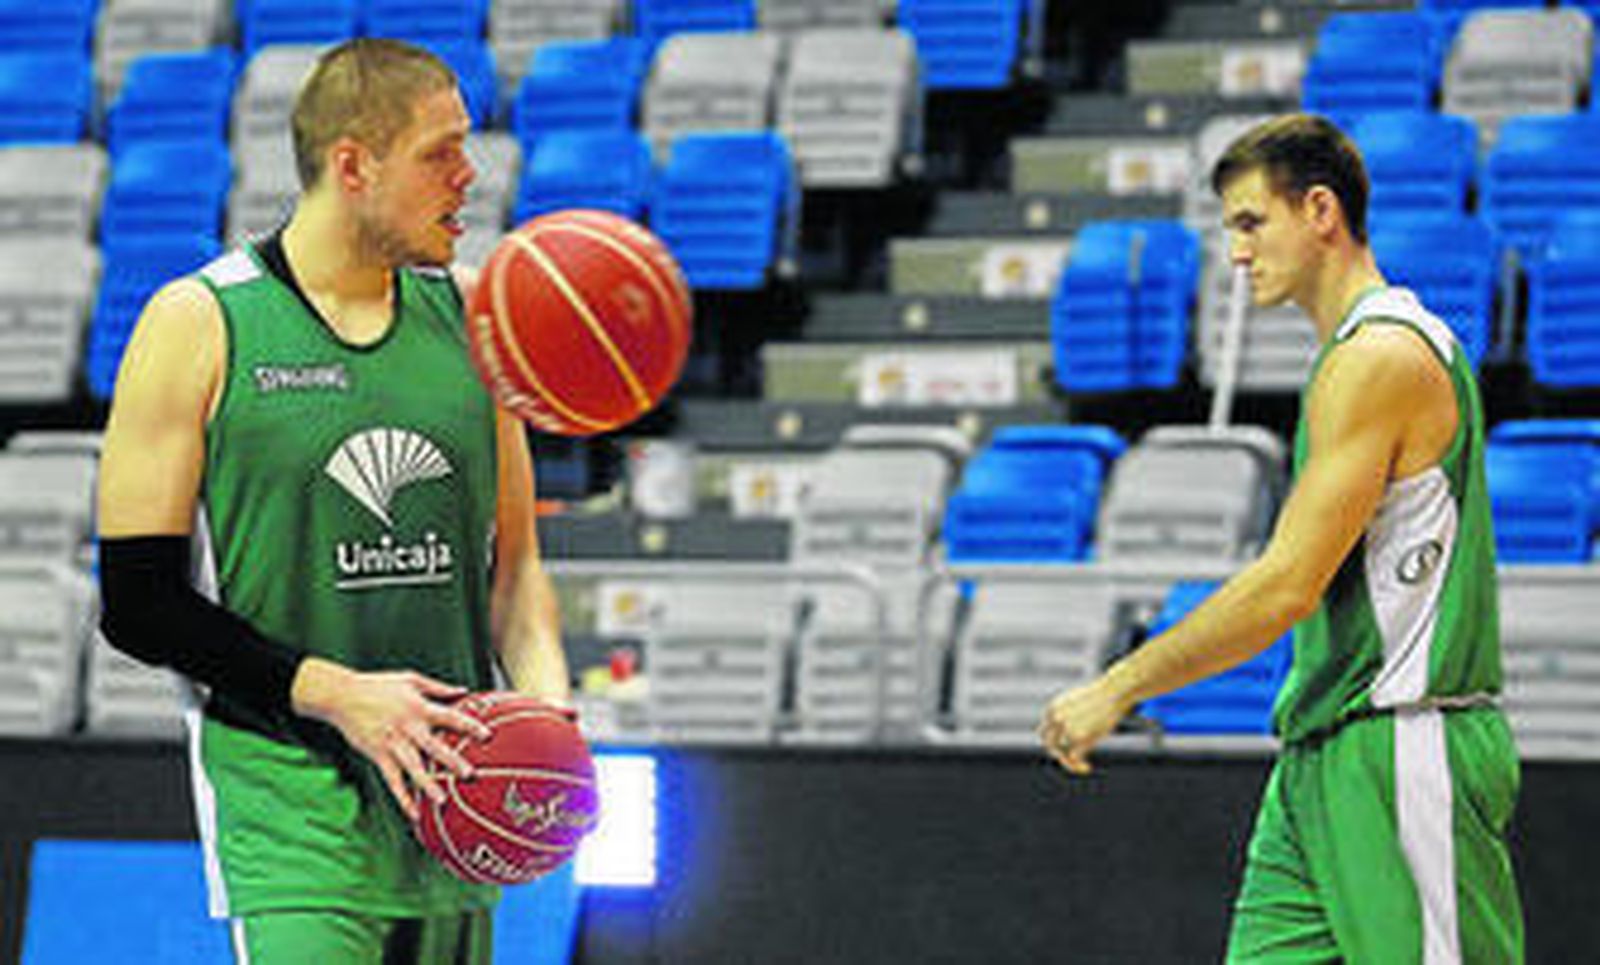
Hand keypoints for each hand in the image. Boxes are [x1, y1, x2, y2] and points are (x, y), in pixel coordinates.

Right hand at [291, 658, 492, 820]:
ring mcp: (393, 744)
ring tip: (443, 801)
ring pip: (413, 768)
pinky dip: (403, 798)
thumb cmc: (379, 685)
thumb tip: (464, 691)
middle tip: (470, 774)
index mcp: (419, 708)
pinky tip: (414, 813)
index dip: (469, 725)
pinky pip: (393, 781)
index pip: (450, 717)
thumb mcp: (411, 680)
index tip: (487, 735)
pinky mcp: (379, 756)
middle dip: (452, 761)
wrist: (342, 696)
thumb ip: (438, 688)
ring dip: (428, 786)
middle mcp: (408, 728)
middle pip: (434, 747)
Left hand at [1037, 679, 1130, 775]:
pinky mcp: (1080, 737)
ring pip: (1060, 753)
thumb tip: (1063, 731)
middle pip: (1048, 744)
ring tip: (1083, 766)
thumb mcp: (1076, 702)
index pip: (1044, 731)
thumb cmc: (1099, 697)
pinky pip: (1074, 758)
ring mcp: (1067, 728)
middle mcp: (1056, 718)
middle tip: (1071, 759)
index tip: (1066, 746)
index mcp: (1052, 709)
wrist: (1113, 692)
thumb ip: (1065, 715)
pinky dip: (1078, 766)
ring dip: (1069, 763)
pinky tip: (1087, 768)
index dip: (1054, 741)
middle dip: (1058, 753)